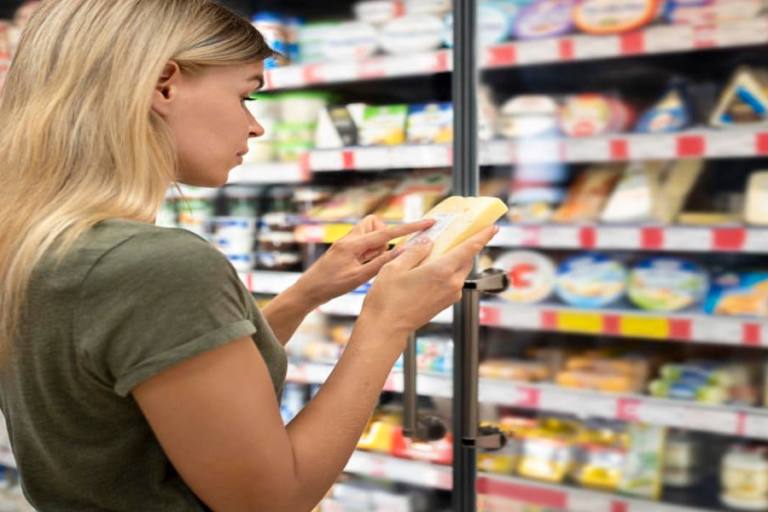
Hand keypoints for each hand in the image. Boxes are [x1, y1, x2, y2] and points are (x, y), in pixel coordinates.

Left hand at [293, 216, 435, 307]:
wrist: (308, 291)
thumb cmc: (331, 286)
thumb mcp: (359, 278)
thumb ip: (382, 262)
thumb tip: (403, 249)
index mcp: (354, 243)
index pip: (388, 232)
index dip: (410, 228)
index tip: (428, 222)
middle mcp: (350, 238)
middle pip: (377, 225)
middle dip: (384, 237)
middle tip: (376, 258)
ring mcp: (346, 242)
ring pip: (371, 234)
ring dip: (376, 247)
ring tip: (367, 265)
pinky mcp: (345, 249)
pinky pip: (364, 243)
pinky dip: (369, 253)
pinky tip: (360, 267)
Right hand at [361, 225, 498, 343]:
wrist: (386, 327)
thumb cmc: (388, 299)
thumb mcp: (396, 267)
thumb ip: (415, 251)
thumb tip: (428, 242)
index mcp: (442, 271)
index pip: (469, 249)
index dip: (483, 236)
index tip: (493, 227)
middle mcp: (451, 284)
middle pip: (466, 259)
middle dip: (466, 246)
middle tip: (459, 235)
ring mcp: (450, 295)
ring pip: (459, 271)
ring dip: (454, 260)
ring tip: (437, 252)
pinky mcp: (445, 303)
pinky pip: (452, 282)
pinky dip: (447, 272)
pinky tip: (431, 269)